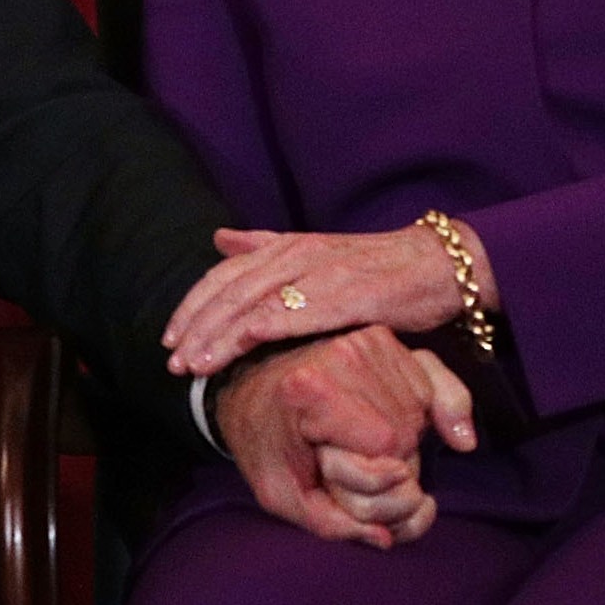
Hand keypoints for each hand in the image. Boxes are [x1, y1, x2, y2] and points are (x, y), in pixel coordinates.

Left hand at [166, 221, 499, 377]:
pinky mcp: (344, 295)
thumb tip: (218, 238)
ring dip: (218, 336)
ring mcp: (318, 273)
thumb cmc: (375, 266)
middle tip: (173, 360)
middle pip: (229, 291)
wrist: (435, 263)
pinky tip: (241, 346)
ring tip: (194, 366)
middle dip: (196, 327)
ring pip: (253, 303)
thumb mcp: (314, 251)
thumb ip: (265, 245)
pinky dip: (262, 328)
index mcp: (285, 247)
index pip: (224, 275)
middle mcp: (295, 255)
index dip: (193, 305)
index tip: (170, 337)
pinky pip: (295, 312)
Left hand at [213, 328, 476, 546]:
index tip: (329, 469)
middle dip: (385, 467)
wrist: (248, 389)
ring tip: (354, 442)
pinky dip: (418, 416)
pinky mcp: (384, 338)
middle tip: (342, 461)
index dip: (368, 478)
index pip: (386, 445)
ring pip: (420, 416)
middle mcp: (343, 353)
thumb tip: (387, 537)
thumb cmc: (266, 443)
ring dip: (399, 444)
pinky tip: (387, 424)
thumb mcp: (282, 495)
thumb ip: (332, 524)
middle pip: (406, 435)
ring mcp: (366, 340)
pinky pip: (431, 389)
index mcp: (309, 388)